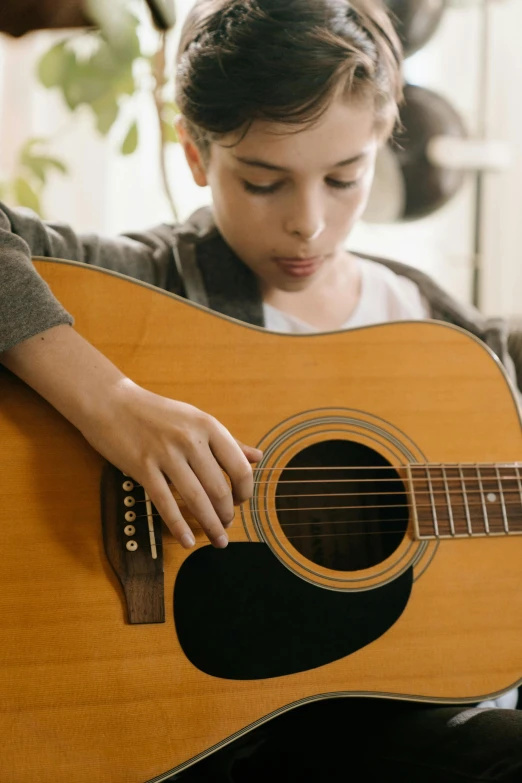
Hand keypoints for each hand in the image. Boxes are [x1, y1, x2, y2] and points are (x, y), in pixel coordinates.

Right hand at [85, 381, 261, 548]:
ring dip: (210, 524)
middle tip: (226, 526)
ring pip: (196, 499)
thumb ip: (228, 440)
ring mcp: (165, 453)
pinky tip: (188, 540)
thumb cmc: (156, 413)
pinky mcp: (142, 467)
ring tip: (217, 539)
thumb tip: (257, 457)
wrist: (111, 402)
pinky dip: (179, 526)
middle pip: (219, 488)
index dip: (244, 491)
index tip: (240, 502)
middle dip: (226, 514)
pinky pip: (165, 503)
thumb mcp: (196, 420)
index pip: (239, 466)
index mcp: (208, 426)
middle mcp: (190, 439)